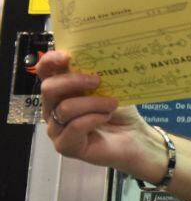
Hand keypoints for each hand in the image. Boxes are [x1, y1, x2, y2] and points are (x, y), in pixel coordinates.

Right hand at [37, 50, 158, 176]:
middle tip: (97, 81)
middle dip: (73, 81)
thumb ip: (96, 73)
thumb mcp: (110, 87)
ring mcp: (57, 129)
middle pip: (48, 89)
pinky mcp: (65, 146)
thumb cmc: (120, 111)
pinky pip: (75, 126)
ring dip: (93, 103)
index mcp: (61, 90)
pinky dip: (94, 119)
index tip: (67, 57)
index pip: (44, 72)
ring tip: (112, 104)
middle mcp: (53, 109)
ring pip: (64, 108)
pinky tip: (105, 118)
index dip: (50, 61)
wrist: (135, 137)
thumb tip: (98, 54)